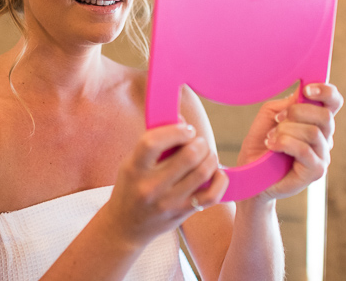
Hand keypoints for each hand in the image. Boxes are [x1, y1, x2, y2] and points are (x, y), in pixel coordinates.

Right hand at [104, 123, 228, 247]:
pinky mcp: (182, 213)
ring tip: (206, 154)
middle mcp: (150, 187)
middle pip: (187, 156)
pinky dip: (220, 180)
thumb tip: (181, 119)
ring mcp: (168, 202)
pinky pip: (212, 195)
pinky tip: (216, 172)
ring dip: (210, 157)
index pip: (153, 142)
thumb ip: (153, 142)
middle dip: (199, 142)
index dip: (175, 130)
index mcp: (134, 169)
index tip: (185, 128)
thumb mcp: (132, 163)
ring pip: (202, 172)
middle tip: (198, 141)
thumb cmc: (130, 187)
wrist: (125, 226)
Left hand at [237, 83, 342, 201]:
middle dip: (296, 112)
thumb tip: (303, 92)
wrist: (251, 172)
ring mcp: (322, 154)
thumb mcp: (271, 115)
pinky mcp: (316, 171)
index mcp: (315, 120)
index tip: (306, 89)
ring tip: (270, 137)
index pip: (333, 102)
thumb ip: (289, 103)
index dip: (326, 92)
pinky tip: (272, 145)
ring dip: (286, 131)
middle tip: (278, 119)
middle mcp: (324, 137)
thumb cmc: (262, 143)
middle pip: (324, 115)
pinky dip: (284, 143)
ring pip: (312, 132)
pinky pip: (304, 150)